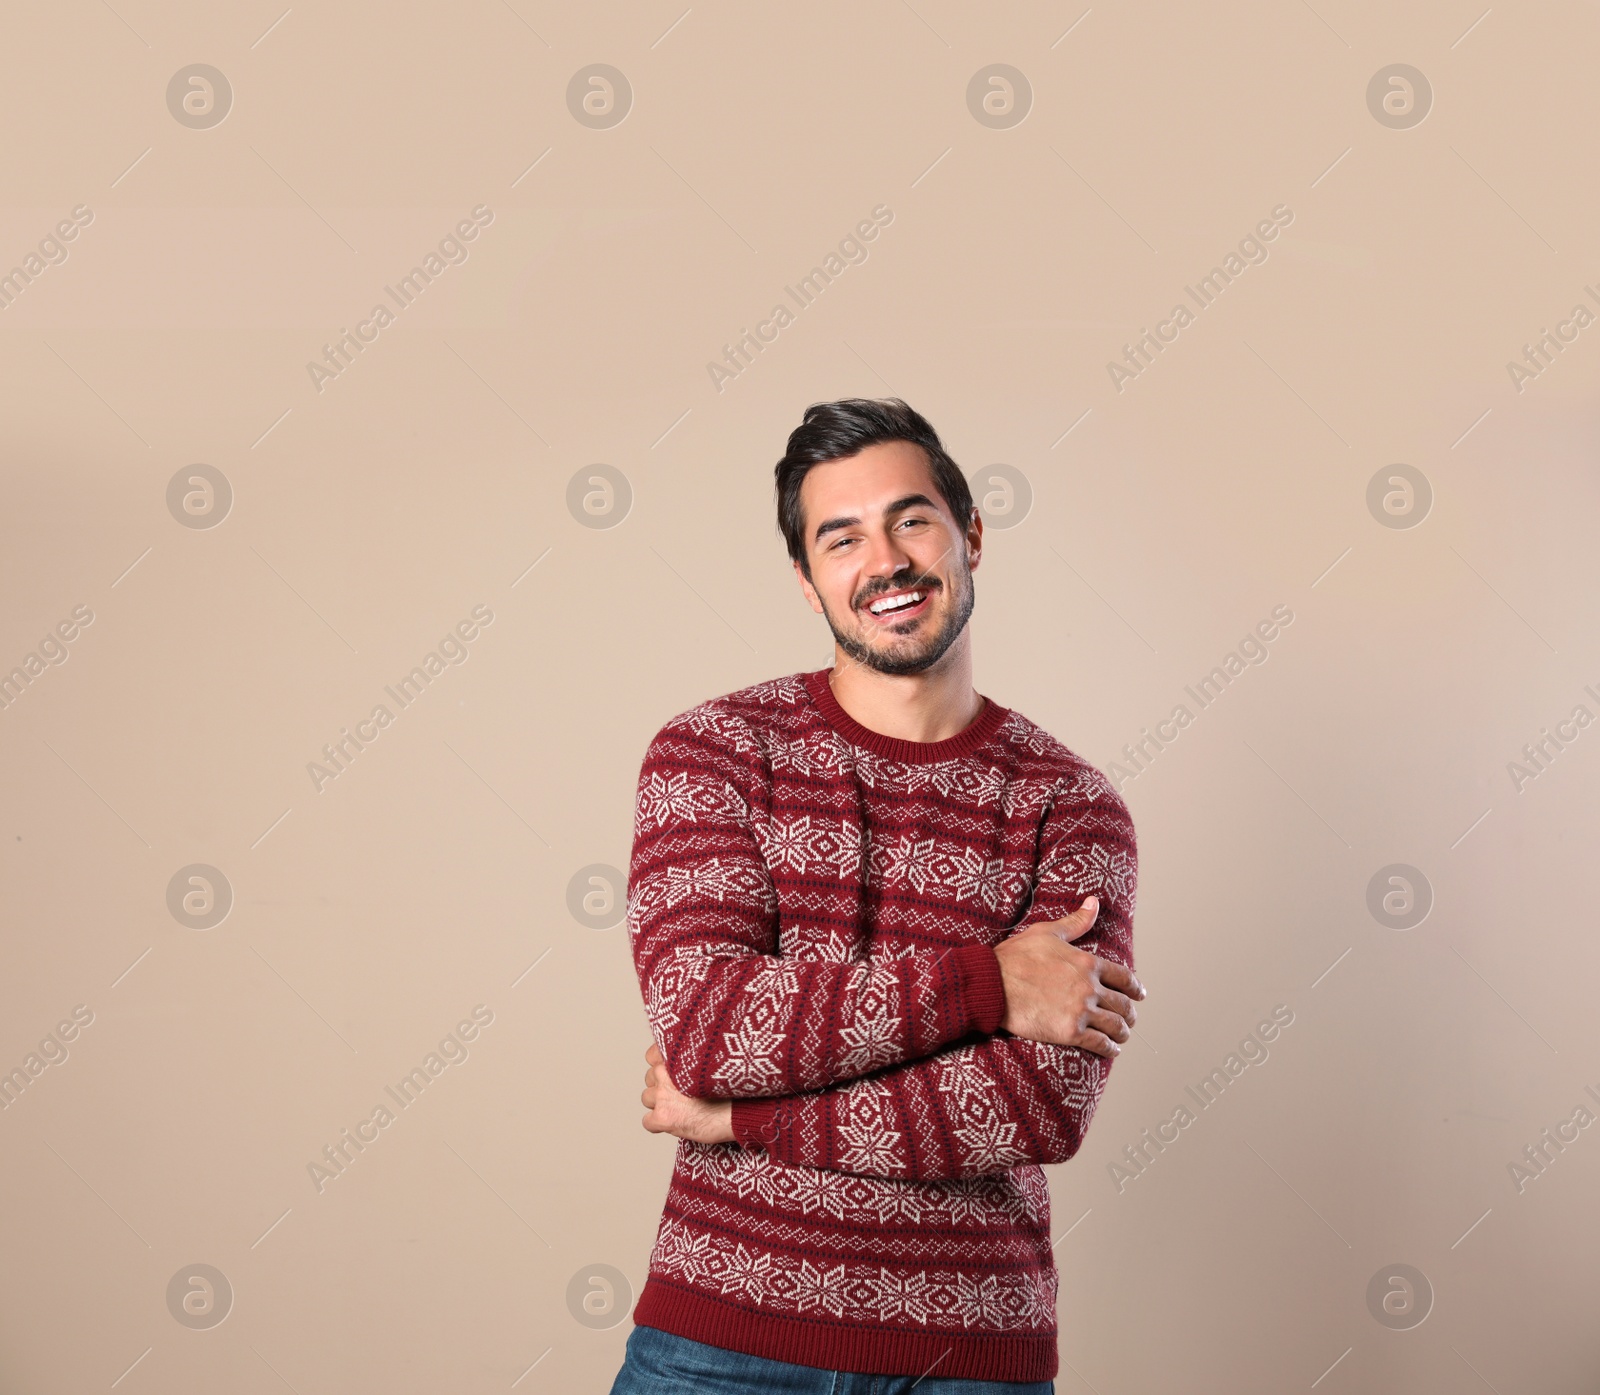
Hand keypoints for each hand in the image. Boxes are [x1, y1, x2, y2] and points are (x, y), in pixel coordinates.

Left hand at [641, 1043, 734, 1143]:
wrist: (738, 1111)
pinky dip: (658, 1124)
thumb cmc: (732, 1089)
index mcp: (676, 1056)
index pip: (652, 1055)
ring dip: (659, 1104)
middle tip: (680, 1094)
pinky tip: (674, 1123)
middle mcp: (665, 1072)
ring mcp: (662, 1095)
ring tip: (679, 1109)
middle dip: (661, 1086)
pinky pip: (647, 1122)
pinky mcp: (662, 1117)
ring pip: (646, 1098)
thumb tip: (681, 1066)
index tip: (671, 1073)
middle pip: (649, 1078)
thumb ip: (691, 1061)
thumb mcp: (711, 1063)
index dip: (661, 1066)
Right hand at [993, 895, 1146, 1055]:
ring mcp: (1081, 1010)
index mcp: (1088, 962)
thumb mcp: (1047, 932)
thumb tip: (1094, 902)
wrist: (991, 983)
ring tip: (1122, 1036)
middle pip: (1124, 1005)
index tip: (1139, 995)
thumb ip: (1076, 921)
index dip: (1136, 989)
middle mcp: (1089, 987)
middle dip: (1130, 1014)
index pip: (1125, 977)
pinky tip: (1111, 1050)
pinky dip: (1110, 1049)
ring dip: (1123, 1033)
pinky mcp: (1070, 1032)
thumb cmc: (1015, 956)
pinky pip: (1101, 1044)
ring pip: (1116, 1026)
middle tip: (1129, 1019)